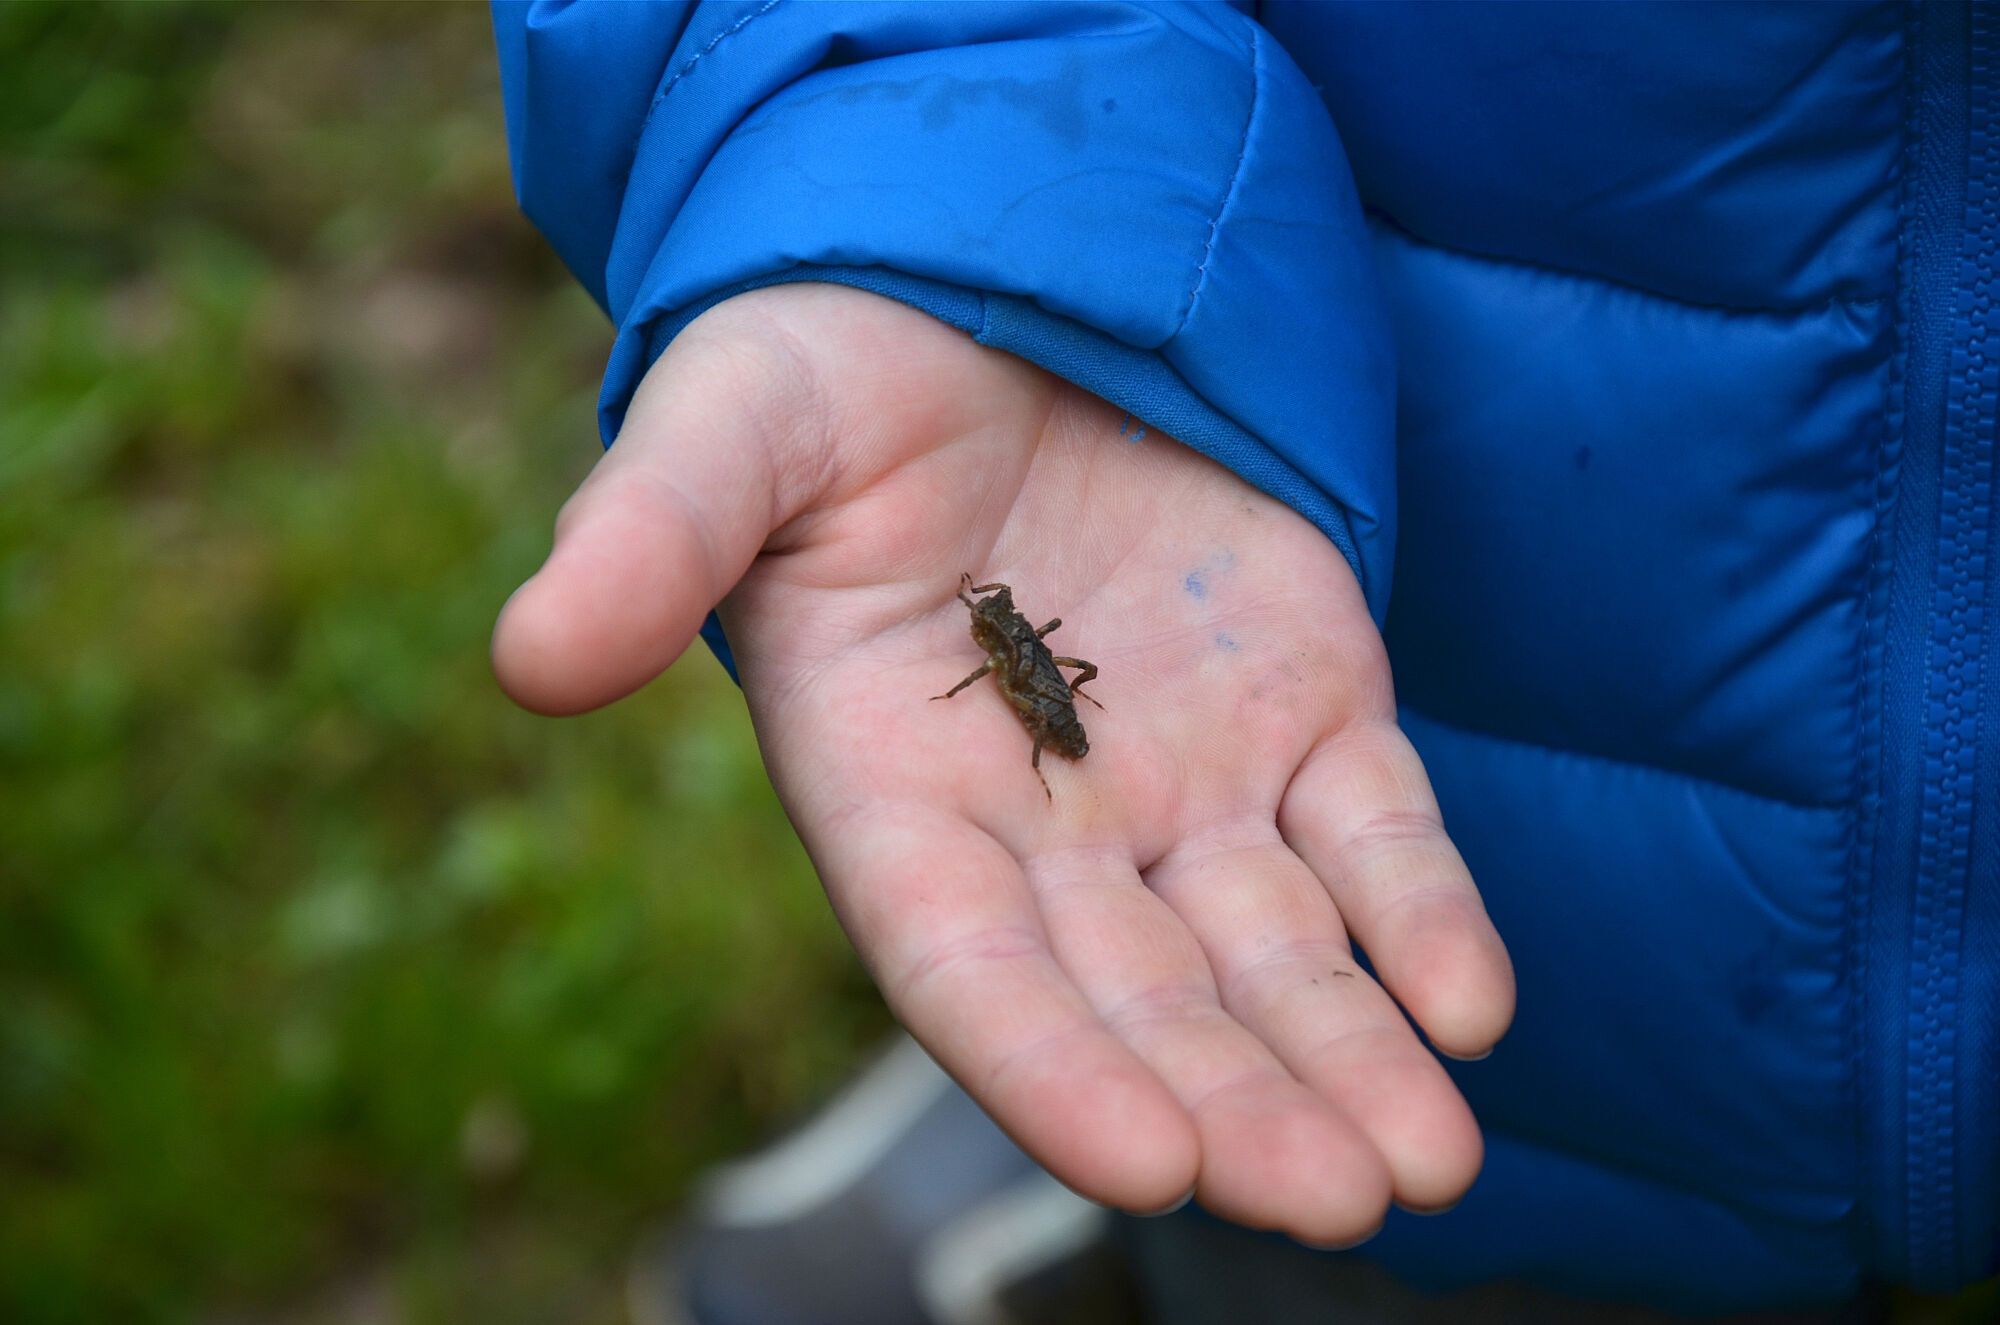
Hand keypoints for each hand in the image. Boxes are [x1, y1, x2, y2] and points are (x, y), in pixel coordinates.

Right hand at [494, 284, 1513, 1243]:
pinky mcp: (1304, 705)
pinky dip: (1423, 917)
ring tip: (1423, 1165)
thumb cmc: (827, 369)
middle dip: (1231, 1102)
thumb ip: (648, 539)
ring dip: (1346, 1056)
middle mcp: (1042, 821)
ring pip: (1271, 951)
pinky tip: (1472, 1009)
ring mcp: (1185, 775)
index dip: (1048, 1064)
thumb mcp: (727, 428)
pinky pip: (1375, 834)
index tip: (1145, 1160)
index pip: (964, 964)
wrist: (986, 288)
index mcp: (891, 788)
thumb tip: (531, 658)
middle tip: (1331, 1198)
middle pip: (1139, 996)